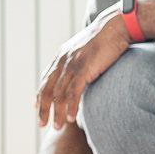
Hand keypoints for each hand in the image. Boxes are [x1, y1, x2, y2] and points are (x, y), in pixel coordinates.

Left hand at [37, 10, 131, 129]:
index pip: (45, 80)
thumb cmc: (106, 39)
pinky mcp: (84, 69)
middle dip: (43, 109)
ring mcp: (72, 65)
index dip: (40, 96)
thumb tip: (79, 73)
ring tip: (57, 127)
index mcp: (61, 57)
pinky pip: (73, 93)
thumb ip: (78, 62)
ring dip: (57, 113)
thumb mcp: (86, 50)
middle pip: (47, 90)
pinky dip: (70, 107)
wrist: (117, 25)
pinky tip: (70, 118)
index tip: (37, 108)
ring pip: (59, 95)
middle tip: (41, 125)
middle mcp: (62, 61)